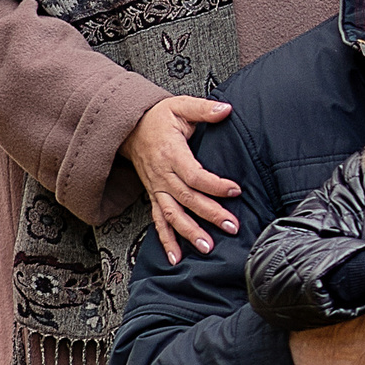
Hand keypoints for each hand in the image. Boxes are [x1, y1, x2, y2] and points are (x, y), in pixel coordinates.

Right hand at [120, 96, 239, 263]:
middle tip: (231, 226)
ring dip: (189, 233)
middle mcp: (162, 175)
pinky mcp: (153, 196)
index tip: (235, 190)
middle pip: (187, 199)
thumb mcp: (180, 106)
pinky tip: (176, 258)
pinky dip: (166, 241)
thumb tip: (227, 109)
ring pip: (172, 215)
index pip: (194, 175)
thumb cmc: (158, 117)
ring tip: (208, 248)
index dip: (214, 184)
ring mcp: (156, 188)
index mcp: (171, 153)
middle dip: (209, 214)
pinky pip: (158, 221)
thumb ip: (204, 109)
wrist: (129, 128)